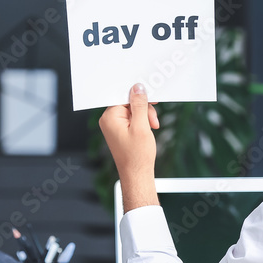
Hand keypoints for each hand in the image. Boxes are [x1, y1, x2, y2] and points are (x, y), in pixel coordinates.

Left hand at [98, 83, 159, 210]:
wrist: (137, 175)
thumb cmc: (137, 156)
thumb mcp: (141, 126)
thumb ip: (139, 105)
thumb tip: (138, 88)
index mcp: (109, 117)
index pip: (124, 96)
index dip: (139, 97)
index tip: (152, 99)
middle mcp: (108, 120)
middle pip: (129, 103)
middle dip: (144, 110)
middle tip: (154, 121)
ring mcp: (113, 126)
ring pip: (132, 111)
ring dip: (145, 117)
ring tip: (152, 128)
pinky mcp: (119, 131)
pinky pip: (131, 119)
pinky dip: (141, 122)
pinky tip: (147, 130)